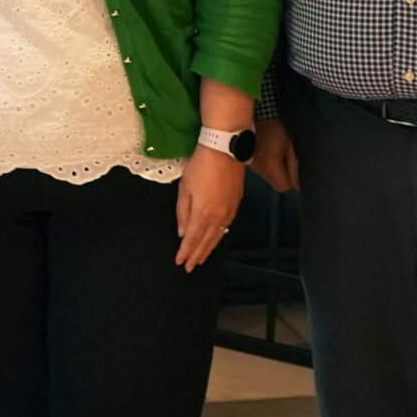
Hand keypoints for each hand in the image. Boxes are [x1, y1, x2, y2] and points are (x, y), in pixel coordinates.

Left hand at [175, 147, 245, 270]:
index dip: (186, 252)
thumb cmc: (201, 165)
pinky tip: (215, 239)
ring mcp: (229, 211)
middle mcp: (218, 216)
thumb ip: (182, 212)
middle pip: (206, 241)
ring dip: (208, 249)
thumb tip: (182, 231)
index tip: (180, 262)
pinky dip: (219, 236)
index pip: (192, 239)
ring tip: (201, 258)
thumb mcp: (184, 187)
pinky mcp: (236, 204)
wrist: (225, 149)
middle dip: (197, 255)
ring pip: (218, 236)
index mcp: (203, 213)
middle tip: (190, 267)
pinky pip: (227, 226)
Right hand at [249, 117, 298, 192]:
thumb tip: (298, 186)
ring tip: (275, 150)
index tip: (292, 166)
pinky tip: (268, 150)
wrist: (254, 117)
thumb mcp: (290, 146)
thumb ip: (294, 167)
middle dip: (283, 174)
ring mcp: (252, 167)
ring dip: (275, 168)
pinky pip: (262, 169)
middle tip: (285, 156)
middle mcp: (259, 170)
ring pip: (268, 177)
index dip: (291, 179)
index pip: (284, 187)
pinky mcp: (248, 162)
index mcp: (270, 167)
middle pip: (275, 183)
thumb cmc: (274, 129)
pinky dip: (267, 164)